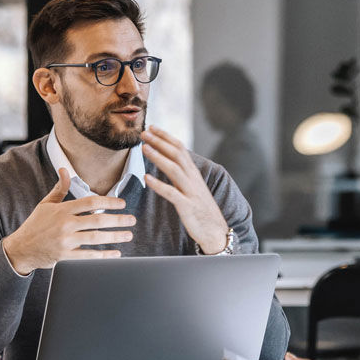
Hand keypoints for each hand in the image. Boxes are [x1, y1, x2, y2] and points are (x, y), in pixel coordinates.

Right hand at [1, 168, 137, 274]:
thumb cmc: (35, 225)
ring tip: (128, 235)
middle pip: (98, 220)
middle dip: (118, 220)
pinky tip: (116, 254)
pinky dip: (104, 256)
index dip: (109, 201)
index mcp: (62, 210)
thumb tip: (65, 170)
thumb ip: (59, 188)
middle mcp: (65, 224)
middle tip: (132, 220)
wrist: (21, 249)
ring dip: (115, 236)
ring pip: (96, 238)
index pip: (91, 202)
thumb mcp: (45, 204)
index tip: (122, 203)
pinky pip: (89, 256)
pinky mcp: (65, 257)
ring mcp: (66, 241)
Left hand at [139, 126, 231, 253]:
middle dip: (160, 141)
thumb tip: (169, 161)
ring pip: (174, 169)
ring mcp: (190, 192)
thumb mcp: (192, 188)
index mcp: (193, 173)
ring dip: (158, 157)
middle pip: (177, 154)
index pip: (180, 149)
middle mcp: (193, 179)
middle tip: (144, 132)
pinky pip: (172, 193)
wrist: (215, 231)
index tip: (152, 127)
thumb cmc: (201, 210)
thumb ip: (182, 174)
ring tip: (144, 148)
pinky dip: (159, 185)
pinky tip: (147, 178)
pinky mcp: (187, 206)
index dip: (166, 137)